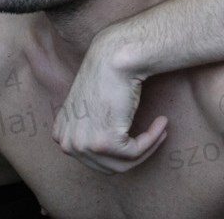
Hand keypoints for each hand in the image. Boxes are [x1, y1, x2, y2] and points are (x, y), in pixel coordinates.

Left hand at [53, 31, 168, 173]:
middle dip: (135, 154)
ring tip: (161, 129)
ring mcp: (83, 145)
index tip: (140, 136)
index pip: (94, 160)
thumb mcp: (89, 107)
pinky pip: (136, 152)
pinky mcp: (104, 142)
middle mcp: (67, 143)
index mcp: (61, 135)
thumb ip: (90, 129)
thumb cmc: (107, 75)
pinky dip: (152, 139)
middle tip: (156, 136)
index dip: (120, 151)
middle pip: (108, 166)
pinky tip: (162, 122)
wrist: (114, 57)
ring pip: (123, 164)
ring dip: (148, 147)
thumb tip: (107, 151)